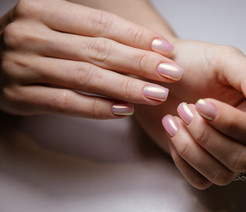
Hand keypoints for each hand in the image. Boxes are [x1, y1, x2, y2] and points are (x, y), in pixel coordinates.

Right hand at [0, 0, 182, 117]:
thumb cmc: (32, 43)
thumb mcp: (55, 26)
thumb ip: (91, 32)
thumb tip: (144, 45)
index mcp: (42, 11)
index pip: (99, 24)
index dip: (135, 37)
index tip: (165, 49)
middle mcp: (29, 35)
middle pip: (97, 51)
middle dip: (139, 63)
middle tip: (170, 73)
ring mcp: (21, 66)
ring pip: (84, 78)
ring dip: (125, 88)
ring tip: (155, 94)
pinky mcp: (18, 96)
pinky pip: (65, 103)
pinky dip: (97, 108)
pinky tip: (123, 110)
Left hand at [135, 40, 245, 188]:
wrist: (159, 74)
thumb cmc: (195, 64)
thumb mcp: (225, 60)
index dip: (230, 123)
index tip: (202, 103)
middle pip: (241, 160)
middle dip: (207, 135)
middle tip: (185, 108)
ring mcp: (225, 155)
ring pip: (220, 174)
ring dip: (191, 148)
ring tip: (175, 119)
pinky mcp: (202, 166)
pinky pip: (200, 180)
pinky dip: (182, 159)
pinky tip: (174, 132)